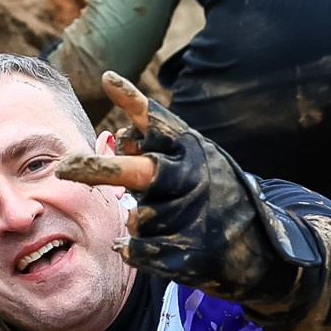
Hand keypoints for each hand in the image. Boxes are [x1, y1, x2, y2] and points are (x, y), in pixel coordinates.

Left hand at [96, 71, 308, 304]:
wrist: (266, 249)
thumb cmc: (220, 197)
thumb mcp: (198, 160)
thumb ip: (159, 146)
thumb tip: (118, 134)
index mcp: (192, 150)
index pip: (156, 121)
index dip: (131, 100)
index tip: (107, 79)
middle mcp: (191, 178)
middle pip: (135, 172)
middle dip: (96, 169)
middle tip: (64, 167)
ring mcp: (191, 216)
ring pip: (137, 217)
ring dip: (144, 222)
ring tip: (173, 224)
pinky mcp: (190, 252)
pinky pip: (139, 249)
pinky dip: (133, 249)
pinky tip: (136, 247)